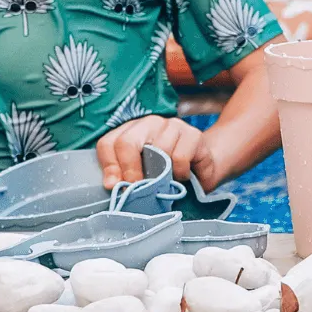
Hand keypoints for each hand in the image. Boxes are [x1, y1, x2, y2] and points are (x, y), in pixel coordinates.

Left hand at [96, 115, 218, 191]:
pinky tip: (182, 176)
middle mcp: (149, 123)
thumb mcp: (143, 175)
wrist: (202, 168)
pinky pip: (180, 157)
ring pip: (157, 150)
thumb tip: (112, 185)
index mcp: (130, 132)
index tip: (114, 186)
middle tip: (136, 188)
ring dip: (160, 174)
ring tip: (165, 182)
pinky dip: (180, 173)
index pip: (108, 143)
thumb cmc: (168, 172)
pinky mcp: (193, 133)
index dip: (109, 166)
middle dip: (129, 170)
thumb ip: (125, 176)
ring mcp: (171, 125)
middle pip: (127, 142)